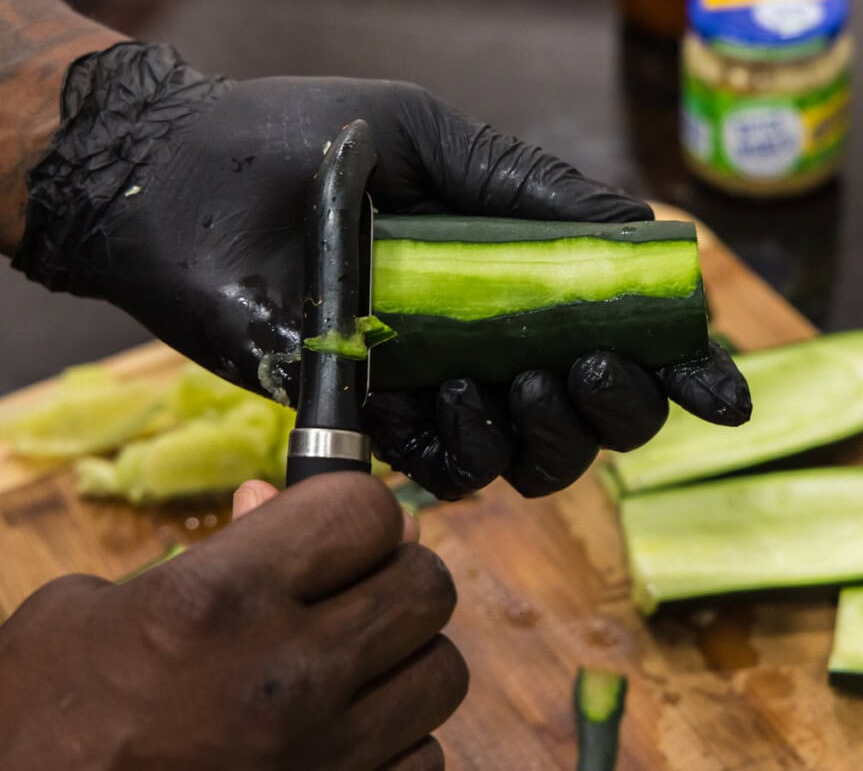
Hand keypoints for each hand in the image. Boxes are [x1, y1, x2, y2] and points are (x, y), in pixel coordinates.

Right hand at [0, 473, 465, 770]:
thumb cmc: (35, 727)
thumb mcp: (90, 613)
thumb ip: (203, 551)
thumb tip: (268, 496)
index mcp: (219, 603)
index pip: (366, 510)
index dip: (355, 508)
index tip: (337, 523)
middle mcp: (287, 677)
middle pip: (428, 584)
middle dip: (396, 572)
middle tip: (356, 585)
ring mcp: (323, 757)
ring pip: (442, 670)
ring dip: (406, 657)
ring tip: (353, 662)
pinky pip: (426, 756)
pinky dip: (399, 741)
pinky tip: (345, 735)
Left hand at [15, 42, 750, 499]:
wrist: (189, 180)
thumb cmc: (313, 144)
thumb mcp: (441, 143)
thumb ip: (539, 195)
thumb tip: (647, 236)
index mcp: (519, 272)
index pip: (621, 333)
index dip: (679, 367)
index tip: (720, 393)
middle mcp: (492, 337)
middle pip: (595, 412)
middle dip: (616, 407)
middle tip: (589, 368)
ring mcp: (439, 384)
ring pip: (536, 453)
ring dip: (547, 432)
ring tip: (511, 378)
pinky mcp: (378, 419)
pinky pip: (453, 466)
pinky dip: (467, 447)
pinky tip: (443, 401)